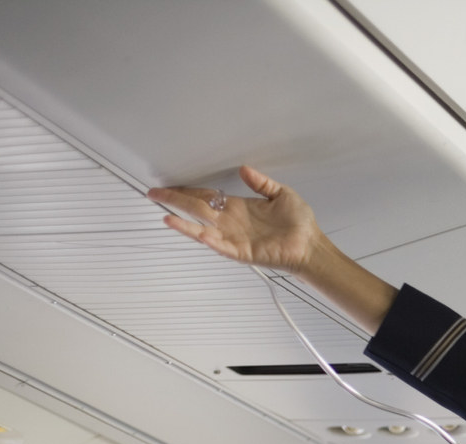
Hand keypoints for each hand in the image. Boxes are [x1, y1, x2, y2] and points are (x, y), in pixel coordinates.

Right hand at [150, 165, 318, 272]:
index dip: (188, 190)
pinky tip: (191, 230)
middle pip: (197, 209)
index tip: (169, 185)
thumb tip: (244, 169)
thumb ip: (261, 182)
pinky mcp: (240, 251)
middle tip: (154, 193)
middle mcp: (231, 222)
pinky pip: (218, 244)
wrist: (311, 246)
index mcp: (238, 208)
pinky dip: (204, 237)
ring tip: (164, 212)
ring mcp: (233, 237)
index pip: (206, 197)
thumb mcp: (280, 194)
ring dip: (182, 221)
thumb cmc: (299, 224)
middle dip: (175, 200)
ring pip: (201, 227)